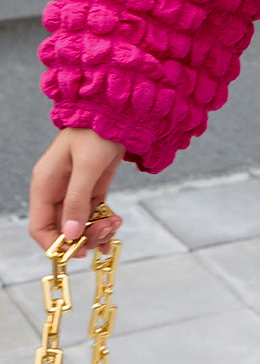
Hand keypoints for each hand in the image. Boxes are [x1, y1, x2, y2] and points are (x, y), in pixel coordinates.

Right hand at [29, 128, 125, 258]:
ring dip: (97, 231)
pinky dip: (103, 223)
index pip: (40, 226)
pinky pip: (94, 214)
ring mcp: (75, 190)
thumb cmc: (96, 130)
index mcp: (46, 184)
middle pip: (63, 229)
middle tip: (104, 234)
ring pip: (80, 224)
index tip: (74, 253)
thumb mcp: (86, 166)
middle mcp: (58, 191)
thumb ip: (77, 200)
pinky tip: (115, 226)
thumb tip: (70, 235)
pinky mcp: (93, 188)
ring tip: (115, 224)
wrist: (117, 110)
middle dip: (82, 237)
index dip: (54, 244)